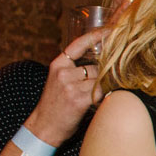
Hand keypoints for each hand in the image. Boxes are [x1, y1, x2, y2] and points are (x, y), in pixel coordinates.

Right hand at [24, 29, 109, 145]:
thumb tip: (101, 63)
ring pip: (100, 79)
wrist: (44, 126)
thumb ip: (75, 70)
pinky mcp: (79, 99)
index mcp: (58, 64)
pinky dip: (104, 97)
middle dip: (102, 76)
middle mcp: (63, 72)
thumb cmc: (55, 104)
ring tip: (95, 98)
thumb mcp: (59, 81)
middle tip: (100, 87)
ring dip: (104, 88)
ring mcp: (70, 85)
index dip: (96, 35)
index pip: (79, 44)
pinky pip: (101, 92)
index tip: (111, 29)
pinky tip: (99, 103)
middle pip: (96, 66)